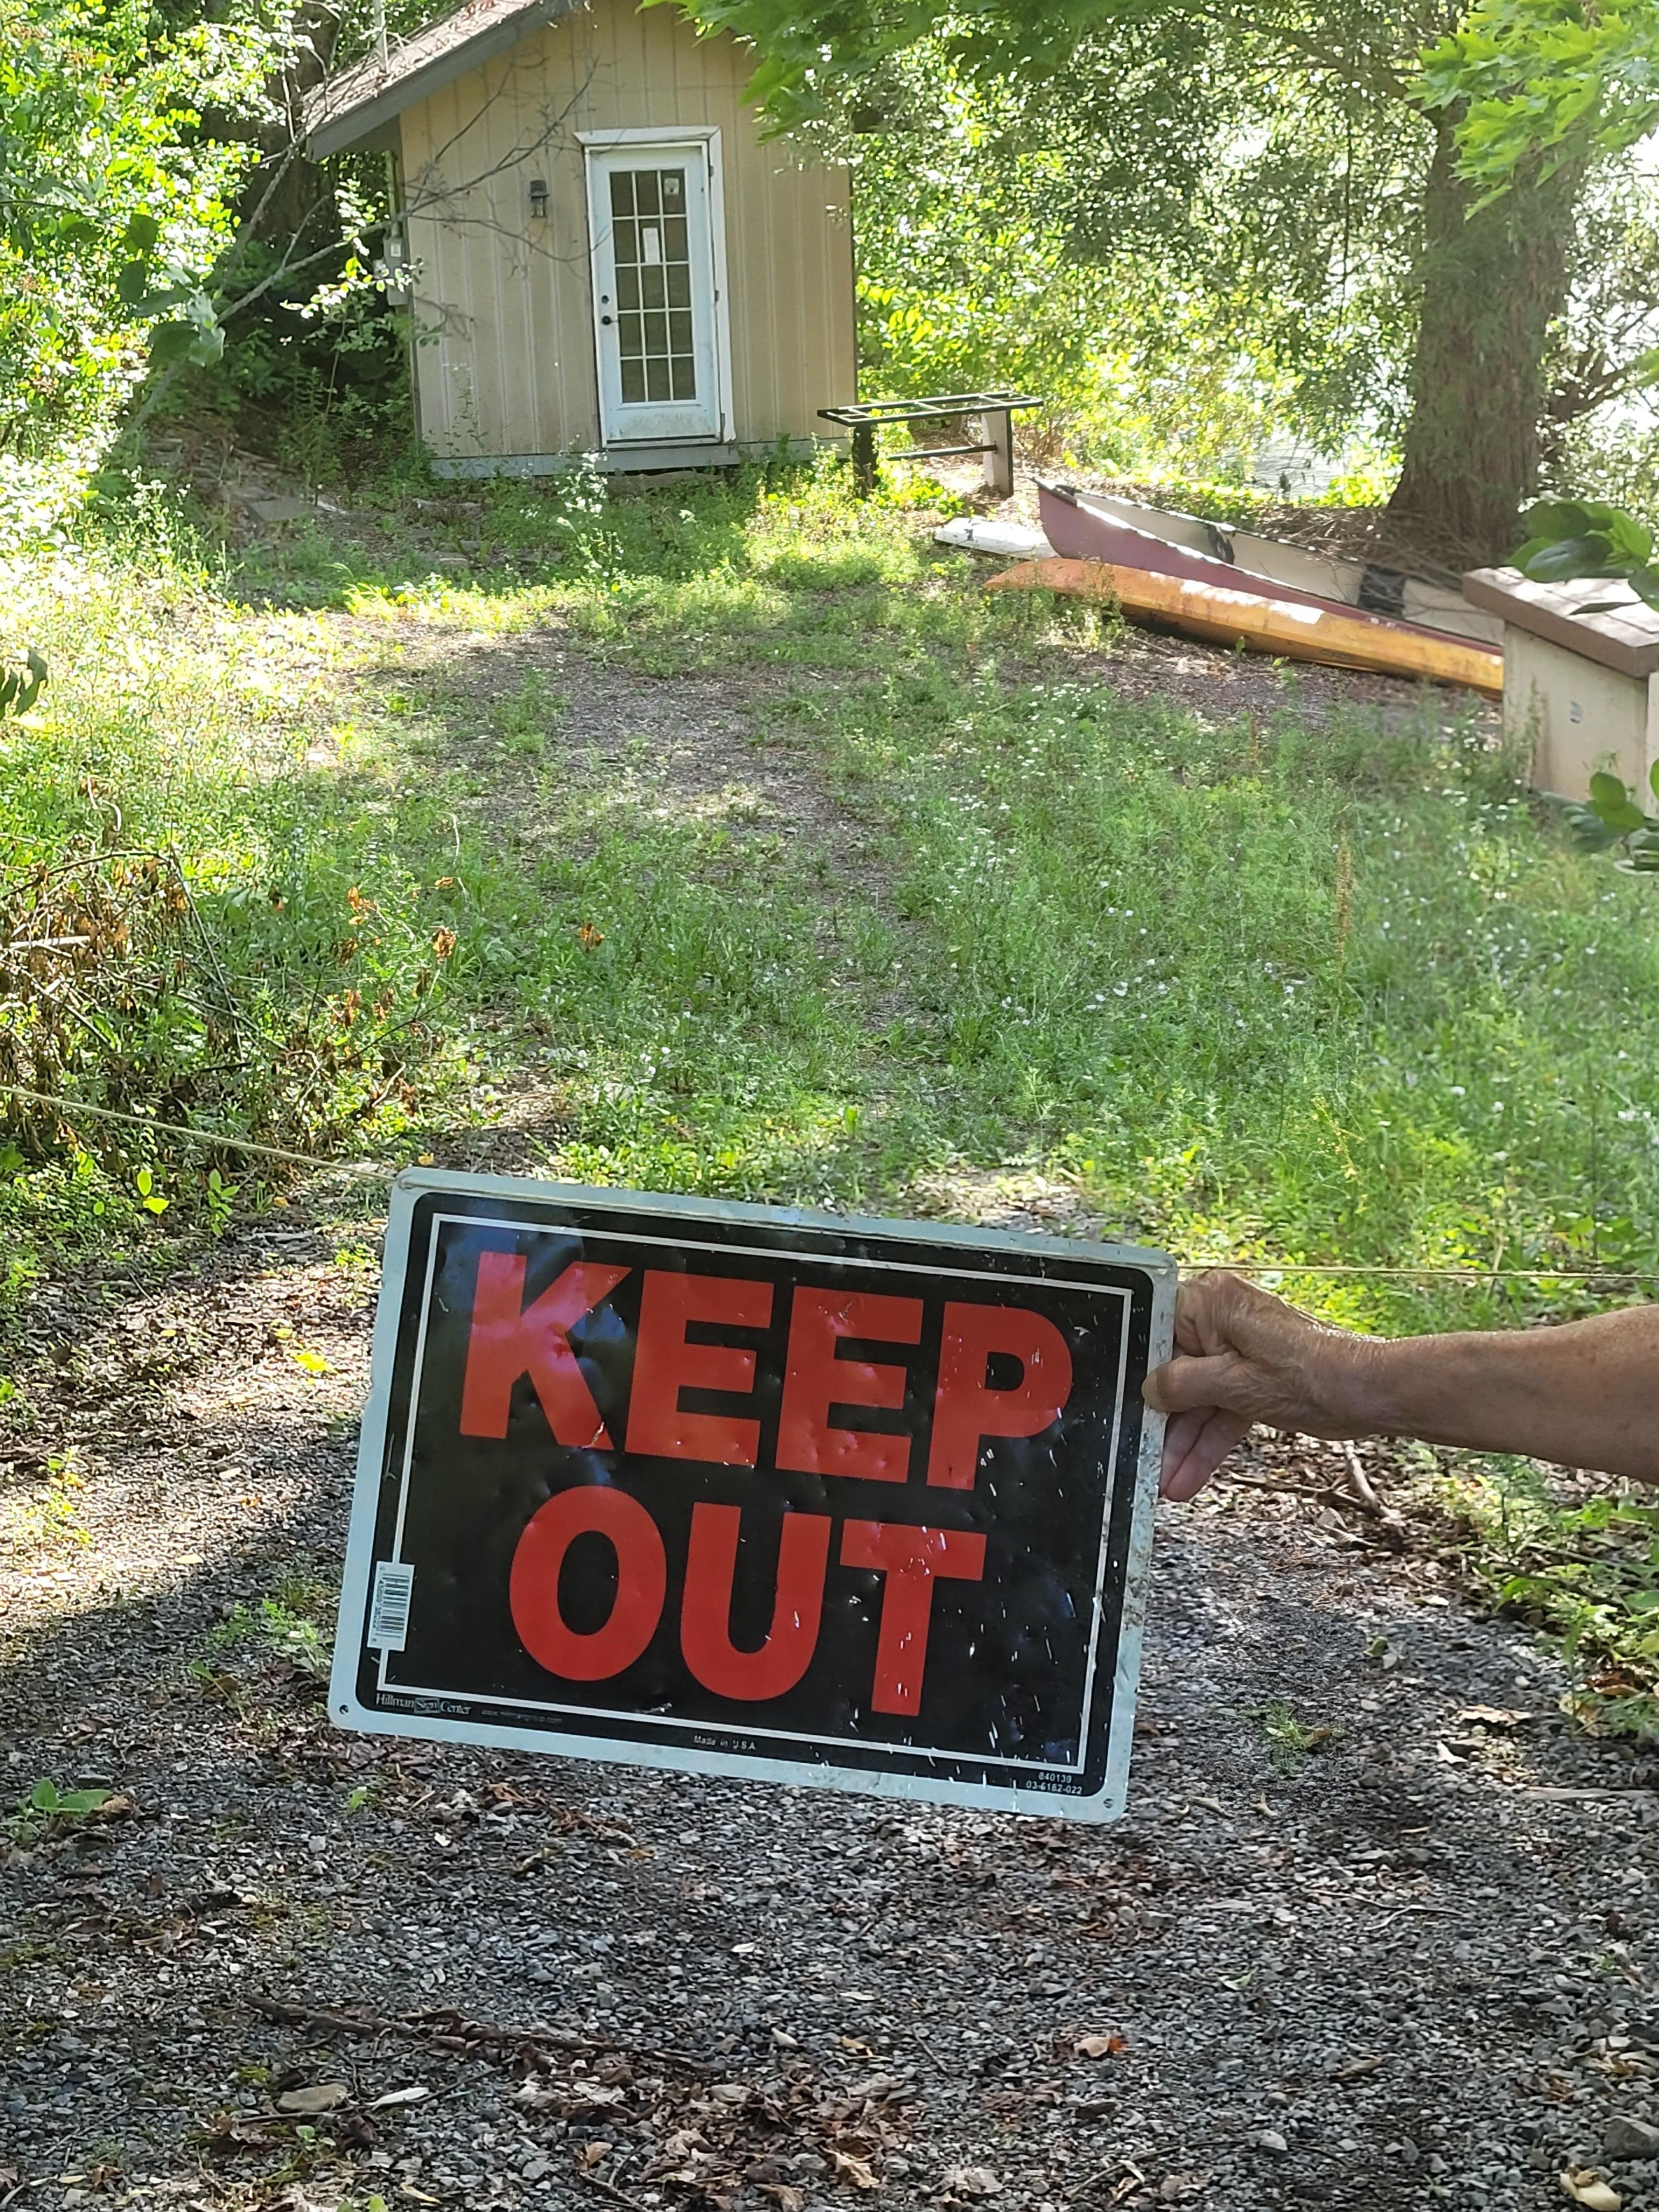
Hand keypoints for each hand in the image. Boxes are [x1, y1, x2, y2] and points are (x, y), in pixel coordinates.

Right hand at [1142, 1271, 1383, 1500]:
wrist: (1368, 1394)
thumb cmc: (1313, 1374)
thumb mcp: (1235, 1384)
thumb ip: (1182, 1385)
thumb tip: (1149, 1390)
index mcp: (1211, 1302)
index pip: (1154, 1332)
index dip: (1137, 1373)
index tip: (1124, 1407)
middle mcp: (1221, 1319)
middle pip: (1173, 1371)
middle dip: (1162, 1421)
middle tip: (1144, 1456)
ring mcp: (1237, 1349)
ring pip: (1196, 1397)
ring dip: (1183, 1441)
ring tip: (1165, 1480)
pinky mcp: (1253, 1376)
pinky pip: (1219, 1407)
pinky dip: (1208, 1439)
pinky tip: (1190, 1474)